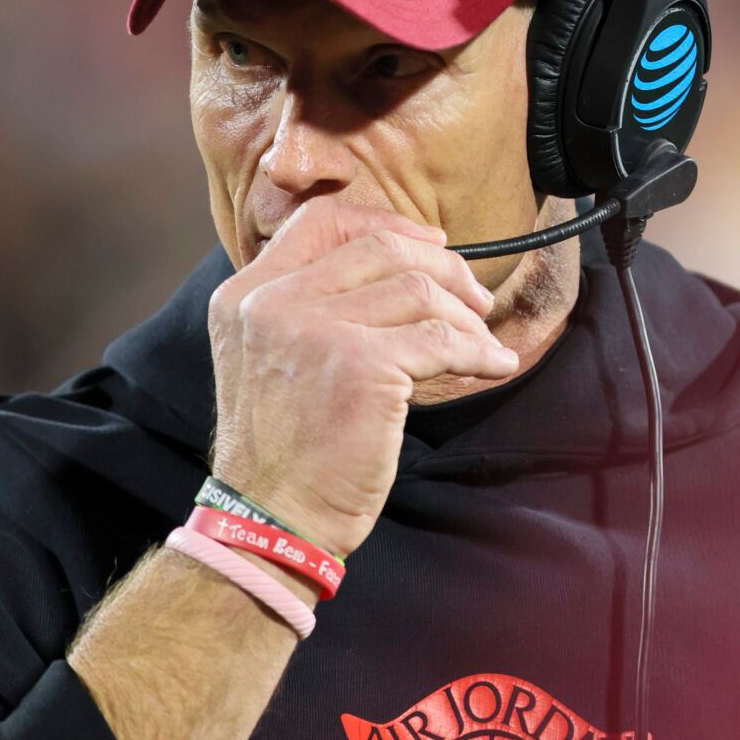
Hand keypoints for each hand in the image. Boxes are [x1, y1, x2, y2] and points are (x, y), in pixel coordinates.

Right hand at [206, 197, 516, 559]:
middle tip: (474, 299)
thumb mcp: (269, 361)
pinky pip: (442, 339)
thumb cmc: (285, 451)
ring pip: (418, 289)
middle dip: (442, 266)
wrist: (271, 518)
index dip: (385, 224)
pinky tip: (494, 365)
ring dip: (465, 315)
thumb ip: (307, 309)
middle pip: (379, 246)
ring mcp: (315, 329)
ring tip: (483, 342)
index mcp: (246, 294)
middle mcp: (272, 302)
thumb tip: (395, 272)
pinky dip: (479, 351)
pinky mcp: (360, 364)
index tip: (429, 245)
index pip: (320, 220)